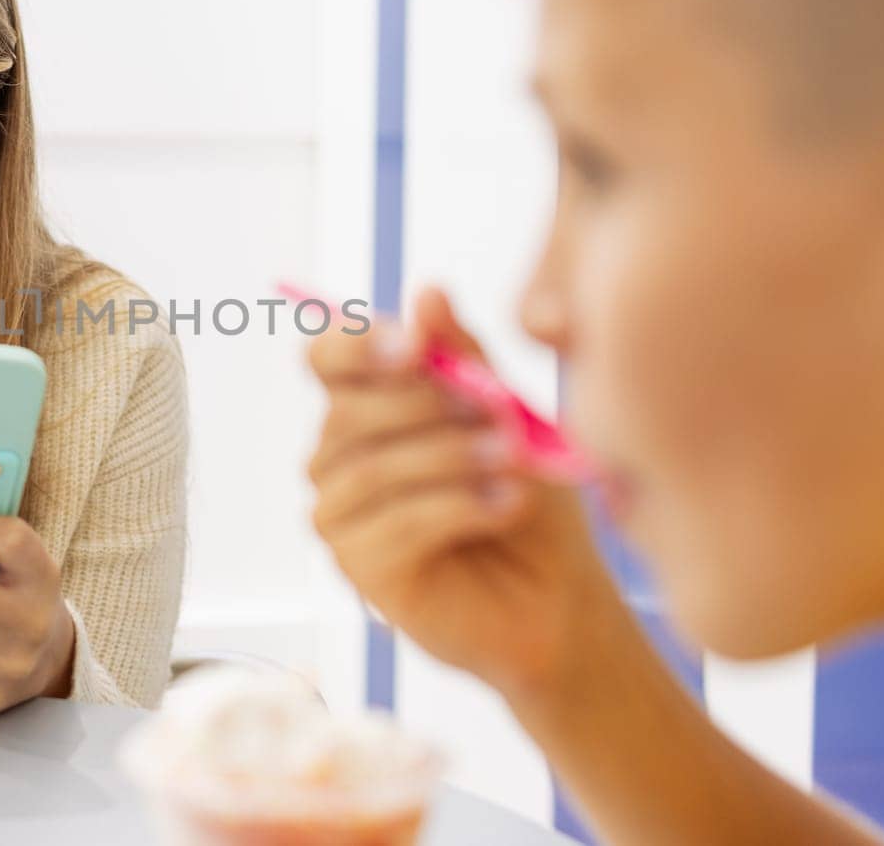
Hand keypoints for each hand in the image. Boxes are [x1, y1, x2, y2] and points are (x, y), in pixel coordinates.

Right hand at [306, 287, 622, 710]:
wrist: (557, 594)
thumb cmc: (526, 493)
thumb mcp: (503, 409)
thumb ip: (462, 354)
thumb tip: (425, 291)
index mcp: (362, 408)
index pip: (326, 358)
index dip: (358, 345)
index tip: (416, 345)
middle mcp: (334, 459)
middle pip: (350, 410)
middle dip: (430, 404)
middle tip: (501, 413)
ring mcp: (338, 517)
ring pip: (377, 466)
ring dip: (453, 457)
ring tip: (515, 460)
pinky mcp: (359, 571)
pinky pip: (397, 522)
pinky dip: (459, 507)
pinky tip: (508, 506)